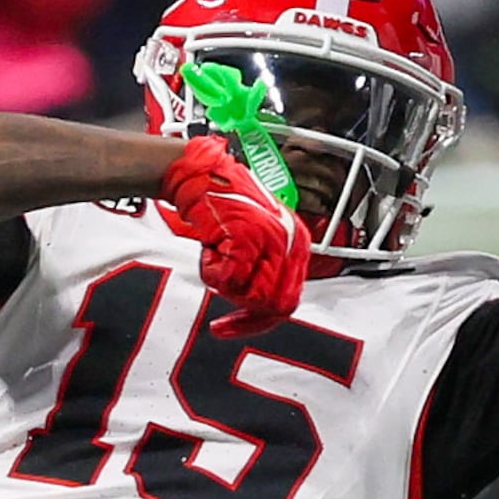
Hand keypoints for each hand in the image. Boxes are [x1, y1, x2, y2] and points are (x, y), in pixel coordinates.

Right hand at [155, 135, 309, 335]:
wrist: (200, 173)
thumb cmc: (223, 203)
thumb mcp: (259, 234)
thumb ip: (267, 267)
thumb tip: (265, 306)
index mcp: (298, 241)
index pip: (289, 298)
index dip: (261, 320)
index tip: (235, 326)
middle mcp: (290, 241)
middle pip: (275, 304)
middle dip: (244, 312)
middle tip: (222, 311)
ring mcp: (270, 239)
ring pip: (251, 297)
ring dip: (224, 285)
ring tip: (215, 256)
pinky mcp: (247, 238)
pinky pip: (226, 280)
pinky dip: (210, 271)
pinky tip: (208, 248)